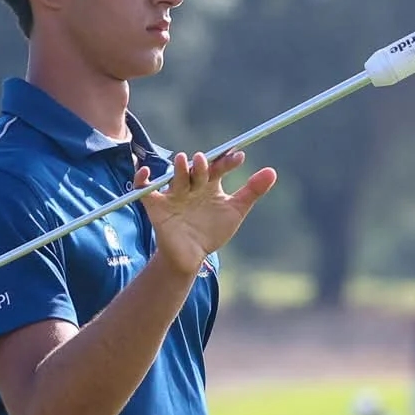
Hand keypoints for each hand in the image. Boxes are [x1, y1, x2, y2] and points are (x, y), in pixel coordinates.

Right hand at [136, 151, 276, 275]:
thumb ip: (252, 191)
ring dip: (178, 169)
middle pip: (195, 170)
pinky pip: (145, 189)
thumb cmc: (212, 231)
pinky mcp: (156, 206)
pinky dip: (142, 179)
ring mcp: (173, 195)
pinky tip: (147, 173)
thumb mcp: (235, 211)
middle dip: (201, 165)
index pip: (218, 167)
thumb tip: (272, 171)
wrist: (192, 257)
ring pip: (175, 177)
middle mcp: (191, 186)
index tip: (240, 157)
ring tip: (183, 161)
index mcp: (209, 184)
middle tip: (206, 161)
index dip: (227, 161)